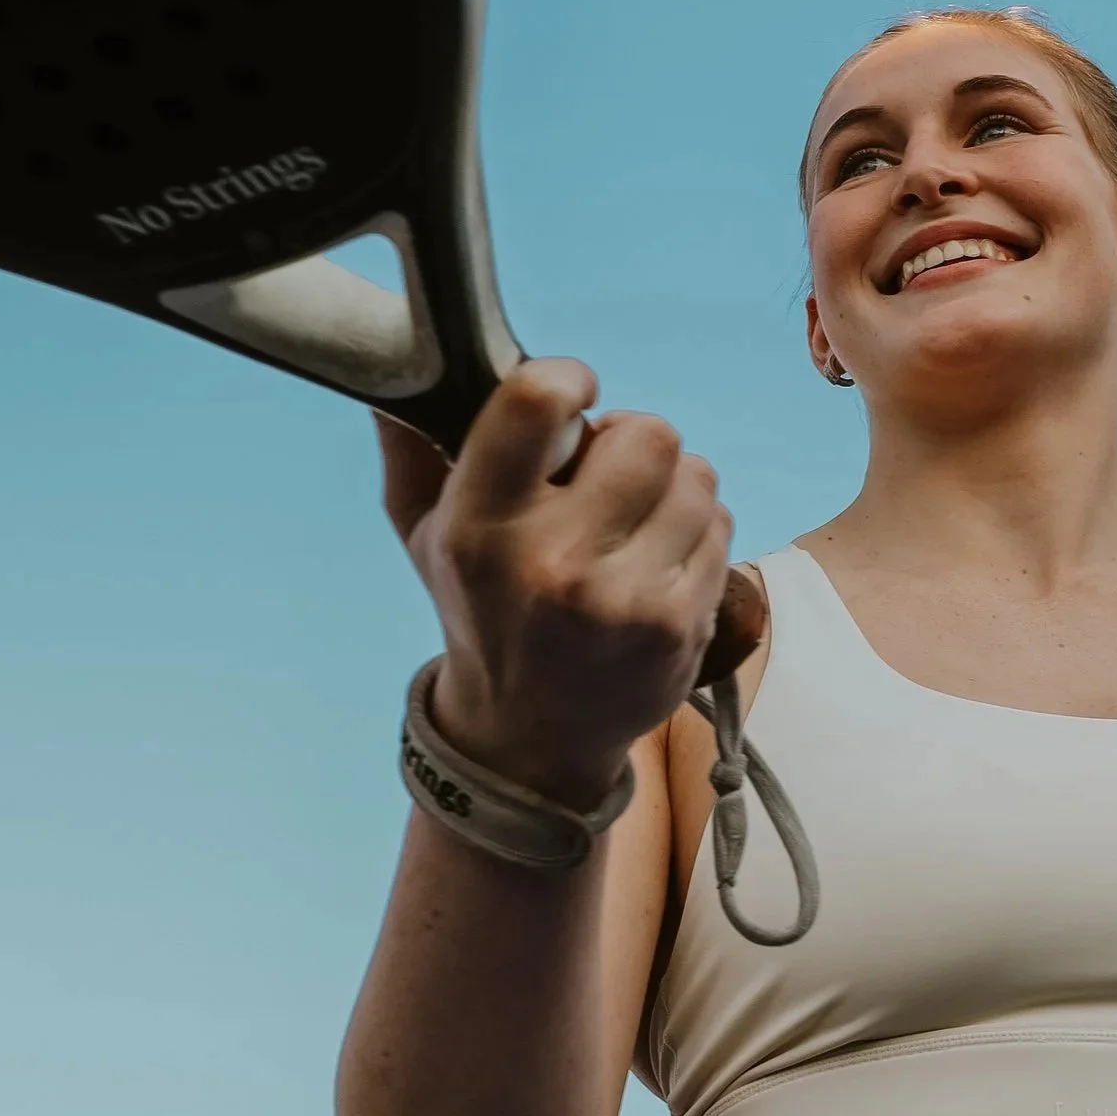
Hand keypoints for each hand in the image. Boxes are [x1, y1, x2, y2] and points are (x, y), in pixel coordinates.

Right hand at [375, 359, 732, 812]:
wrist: (526, 740)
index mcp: (480, 527)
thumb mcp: (427, 536)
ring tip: (631, 526)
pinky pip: (719, 525)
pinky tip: (655, 565)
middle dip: (631, 443)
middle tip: (606, 478)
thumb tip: (397, 376)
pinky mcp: (680, 624)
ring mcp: (624, 599)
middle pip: (647, 431)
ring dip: (670, 488)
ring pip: (695, 474)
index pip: (538, 399)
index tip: (573, 397)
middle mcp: (553, 562)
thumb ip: (415, 448)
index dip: (569, 379)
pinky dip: (695, 533)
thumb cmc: (480, 612)